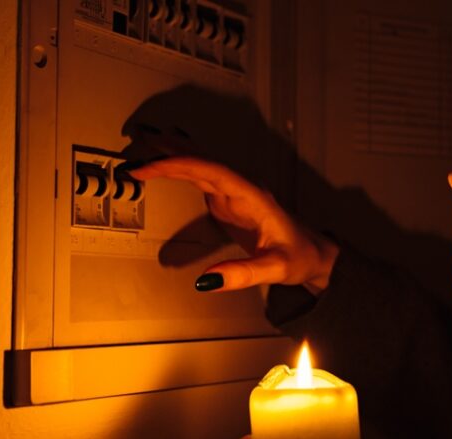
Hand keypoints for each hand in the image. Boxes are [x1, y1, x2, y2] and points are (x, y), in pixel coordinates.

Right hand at [130, 156, 338, 293]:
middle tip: (135, 144)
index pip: (211, 171)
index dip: (179, 165)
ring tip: (142, 149)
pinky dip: (180, 173)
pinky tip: (164, 170)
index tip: (149, 167)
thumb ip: (243, 274)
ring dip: (173, 158)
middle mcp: (243, 190)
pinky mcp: (231, 204)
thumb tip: (206, 281)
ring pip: (201, 168)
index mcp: (253, 197)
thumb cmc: (301, 257)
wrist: (316, 256)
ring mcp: (236, 195)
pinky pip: (201, 181)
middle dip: (169, 151)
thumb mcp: (276, 269)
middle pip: (202, 161)